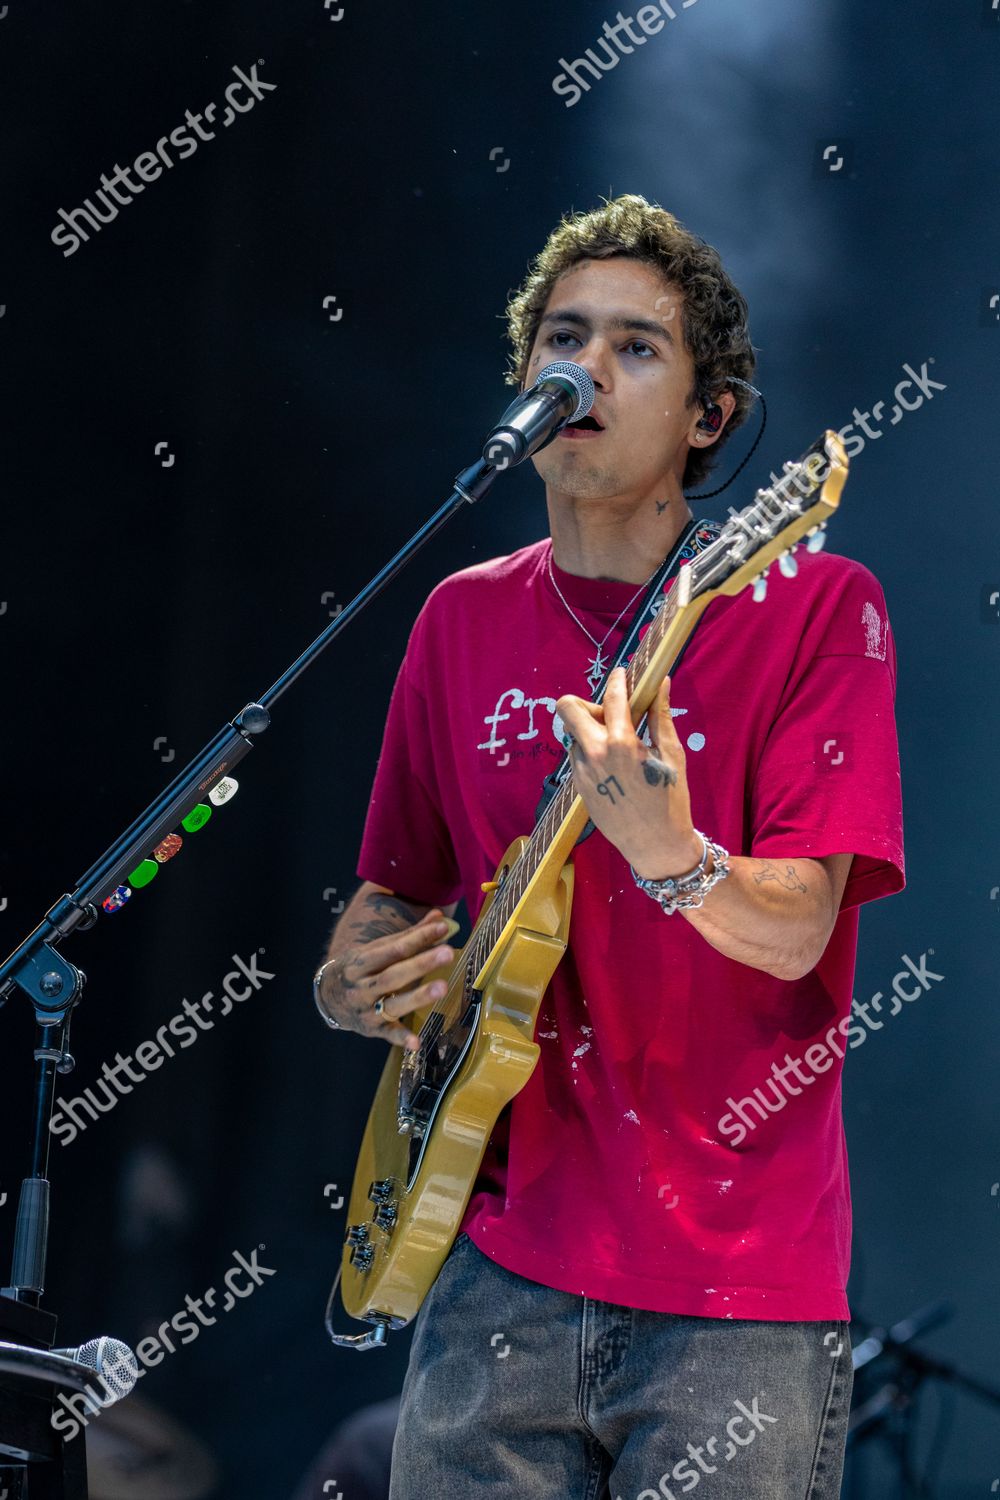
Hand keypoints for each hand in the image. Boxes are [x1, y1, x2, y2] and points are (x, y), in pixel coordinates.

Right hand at [318, 910, 455, 1050]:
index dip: (418, 938)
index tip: (443, 928)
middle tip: (447, 953)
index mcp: (361, 961)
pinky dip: (401, 1038)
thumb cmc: (359, 969)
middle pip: (393, 975)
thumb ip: (409, 936)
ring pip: (392, 1003)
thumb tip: (439, 917)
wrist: (327, 997)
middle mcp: (361, 986)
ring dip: (418, 997)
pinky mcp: (371, 1029)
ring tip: (442, 987)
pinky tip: (416, 1042)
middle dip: (421, 963)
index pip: (393, 948)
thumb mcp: (376, 949)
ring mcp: (365, 1009)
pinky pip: (387, 1034)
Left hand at [554, 667, 701, 878]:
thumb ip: (662, 716)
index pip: (612, 697)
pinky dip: (591, 752)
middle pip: (567, 708)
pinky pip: (576, 756)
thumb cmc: (671, 799)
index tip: (622, 674)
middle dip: (585, 702)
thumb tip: (662, 683)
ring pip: (573, 734)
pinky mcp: (577, 786)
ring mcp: (581, 771)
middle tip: (609, 715)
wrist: (655, 844)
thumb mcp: (672, 755)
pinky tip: (613, 767)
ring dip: (590, 731)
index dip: (618, 680)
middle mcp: (595, 753)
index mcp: (622, 743)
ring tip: (617, 746)